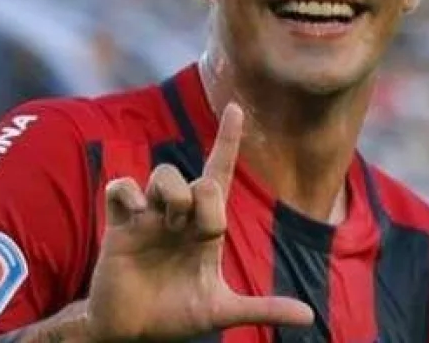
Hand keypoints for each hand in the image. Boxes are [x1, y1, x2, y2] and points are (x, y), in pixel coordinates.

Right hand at [84, 103, 313, 341]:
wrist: (132, 332)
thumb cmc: (175, 316)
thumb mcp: (221, 310)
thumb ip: (262, 309)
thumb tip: (308, 315)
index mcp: (205, 228)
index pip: (218, 174)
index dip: (227, 141)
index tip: (236, 109)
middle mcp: (178, 216)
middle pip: (198, 177)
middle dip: (205, 201)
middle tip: (197, 233)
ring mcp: (148, 218)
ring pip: (163, 173)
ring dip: (172, 194)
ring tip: (169, 226)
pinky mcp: (119, 225)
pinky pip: (120, 187)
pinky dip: (128, 192)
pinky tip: (136, 213)